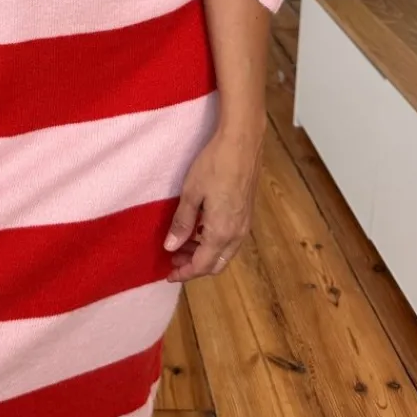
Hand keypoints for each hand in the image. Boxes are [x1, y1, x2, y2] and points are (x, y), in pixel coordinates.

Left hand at [163, 120, 264, 282]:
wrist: (242, 142)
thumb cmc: (214, 164)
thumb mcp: (191, 193)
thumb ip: (182, 223)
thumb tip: (170, 247)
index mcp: (221, 232)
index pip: (201, 265)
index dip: (184, 273)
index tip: (168, 274)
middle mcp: (236, 234)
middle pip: (216, 264)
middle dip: (194, 266)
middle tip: (174, 260)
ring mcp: (245, 224)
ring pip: (225, 252)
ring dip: (204, 253)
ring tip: (183, 243)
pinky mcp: (247, 213)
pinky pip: (230, 239)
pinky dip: (214, 242)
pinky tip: (200, 228)